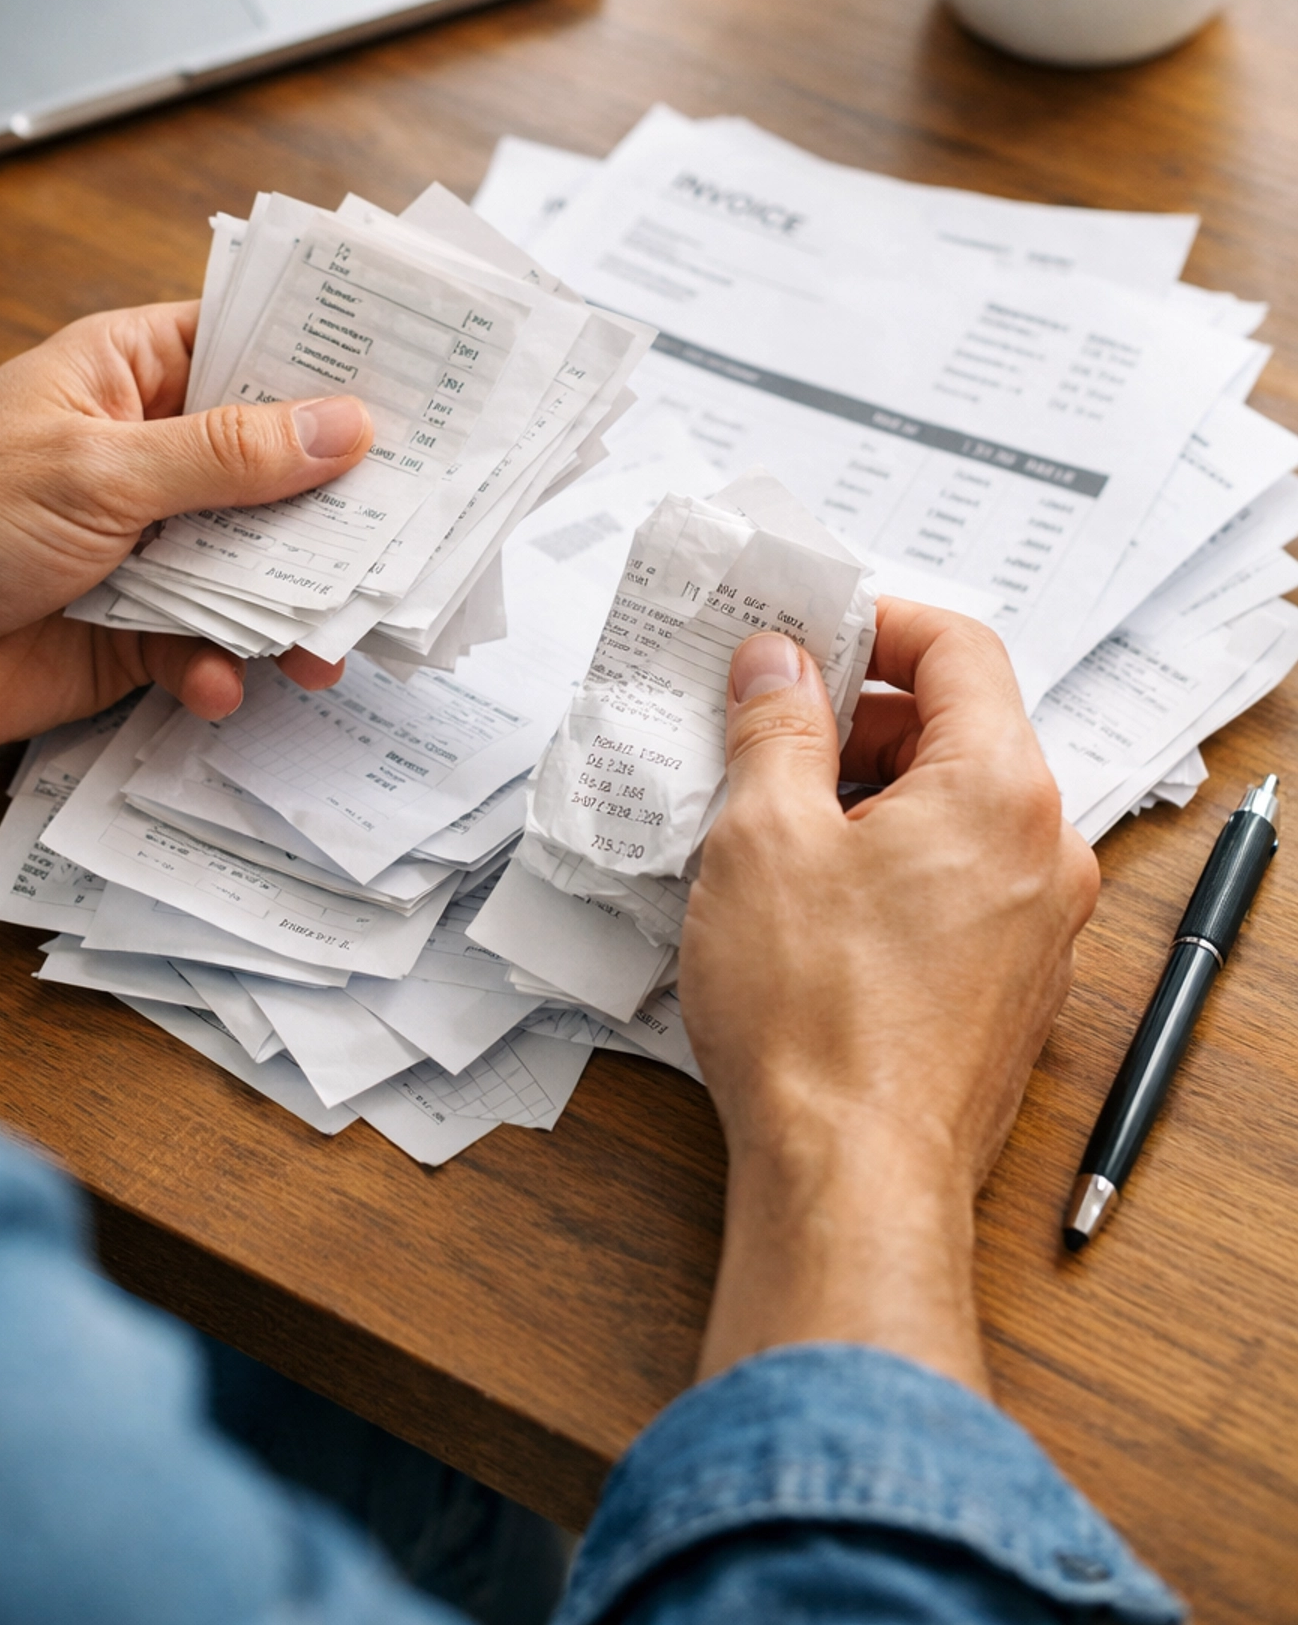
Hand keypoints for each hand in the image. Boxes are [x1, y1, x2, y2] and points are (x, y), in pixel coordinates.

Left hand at [0, 302, 371, 833]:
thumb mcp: (96, 469)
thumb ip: (227, 455)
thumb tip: (343, 426)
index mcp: (130, 373)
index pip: (252, 345)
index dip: (331, 362)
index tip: (420, 382)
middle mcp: (150, 451)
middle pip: (277, 464)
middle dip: (338, 502)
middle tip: (414, 527)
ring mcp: (149, 540)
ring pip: (259, 561)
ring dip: (295, 601)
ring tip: (333, 642)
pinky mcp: (140, 626)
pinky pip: (215, 639)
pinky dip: (224, 663)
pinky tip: (217, 680)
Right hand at [680, 600, 1097, 1394]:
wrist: (852, 1182)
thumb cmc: (816, 1023)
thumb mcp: (764, 837)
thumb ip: (776, 727)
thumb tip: (778, 666)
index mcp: (1001, 792)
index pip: (959, 648)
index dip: (872, 623)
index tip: (801, 634)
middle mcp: (1044, 852)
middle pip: (958, 728)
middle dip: (854, 713)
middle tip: (760, 723)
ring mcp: (1037, 926)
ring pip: (951, 811)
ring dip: (862, 791)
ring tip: (763, 818)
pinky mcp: (1007, 986)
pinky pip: (953, 882)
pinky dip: (885, 861)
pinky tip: (801, 895)